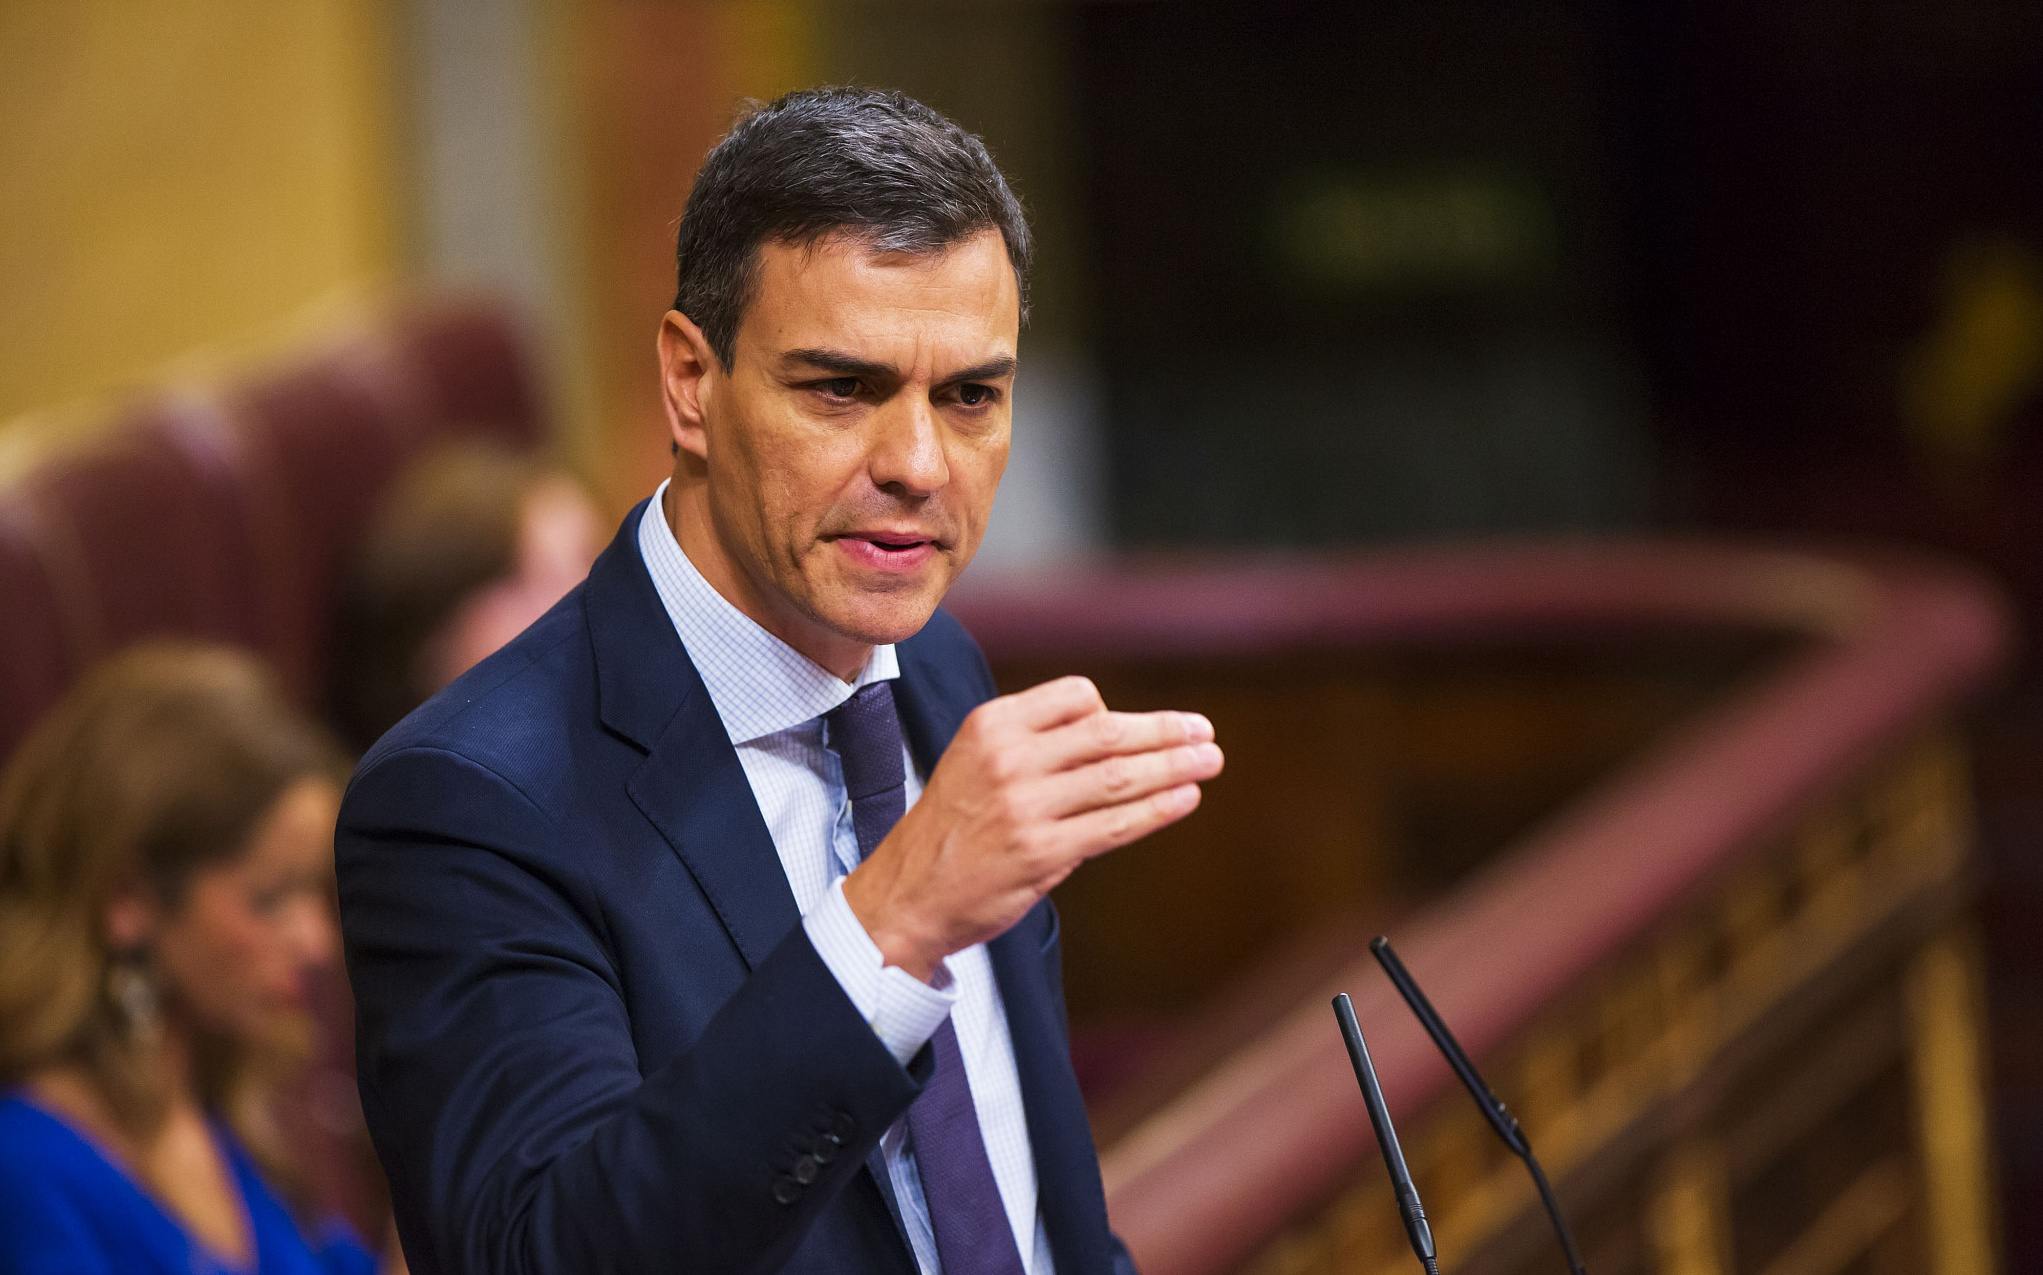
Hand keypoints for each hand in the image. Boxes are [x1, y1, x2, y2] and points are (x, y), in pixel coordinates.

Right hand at [843, 676, 1221, 980]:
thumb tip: (1118, 735)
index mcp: (991, 725)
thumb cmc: (951, 827)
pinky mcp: (1042, 853)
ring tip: (1210, 761)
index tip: (1142, 727)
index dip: (1114, 711)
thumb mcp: (975, 760)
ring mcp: (1026, 807)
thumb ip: (1036, 743)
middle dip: (1164, 732)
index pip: (1075, 696)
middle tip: (1204, 733)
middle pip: (1107, 734)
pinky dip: (1158, 809)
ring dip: (1174, 767)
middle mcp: (1009, 760)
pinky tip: (1185, 798)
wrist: (908, 894)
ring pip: (1119, 777)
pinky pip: (1115, 825)